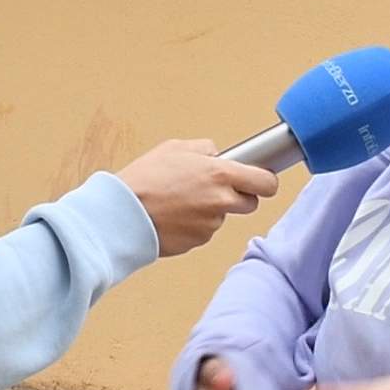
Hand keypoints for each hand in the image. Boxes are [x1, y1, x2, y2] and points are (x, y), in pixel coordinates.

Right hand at [118, 140, 279, 256]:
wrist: (123, 214)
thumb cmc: (145, 179)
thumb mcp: (174, 149)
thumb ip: (204, 149)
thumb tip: (217, 154)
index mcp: (220, 174)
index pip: (265, 182)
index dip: (266, 181)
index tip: (261, 180)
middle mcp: (221, 201)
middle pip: (251, 203)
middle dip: (239, 196)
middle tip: (215, 189)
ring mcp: (211, 224)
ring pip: (222, 216)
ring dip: (210, 210)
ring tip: (180, 201)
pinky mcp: (198, 241)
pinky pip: (204, 230)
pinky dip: (194, 224)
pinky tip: (173, 215)